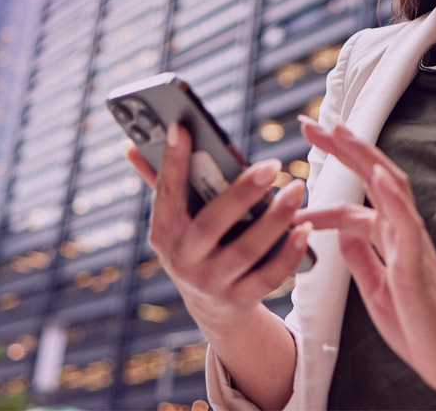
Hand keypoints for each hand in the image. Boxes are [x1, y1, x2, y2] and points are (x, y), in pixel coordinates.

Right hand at [122, 124, 311, 328]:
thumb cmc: (195, 247)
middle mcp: (183, 259)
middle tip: (272, 165)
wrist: (212, 309)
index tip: (182, 127)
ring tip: (296, 190)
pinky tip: (304, 229)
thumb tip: (131, 145)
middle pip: (212, 224)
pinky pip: (268, 277)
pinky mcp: (239, 300)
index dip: (171, 161)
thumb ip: (161, 182)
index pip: (166, 192)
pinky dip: (288, 253)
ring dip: (274, 220)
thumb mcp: (174, 221)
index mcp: (163, 232)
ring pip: (245, 250)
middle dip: (242, 193)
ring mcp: (210, 283)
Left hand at [299, 115, 435, 408]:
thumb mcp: (375, 291)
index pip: (354, 205)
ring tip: (340, 132)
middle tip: (312, 122)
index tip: (295, 172)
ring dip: (365, 158)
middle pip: (374, 179)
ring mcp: (413, 248)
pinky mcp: (419, 268)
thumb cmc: (419, 329)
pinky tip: (378, 178)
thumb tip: (343, 236)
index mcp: (390, 243)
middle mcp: (403, 236)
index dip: (326, 187)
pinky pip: (408, 228)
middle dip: (344, 148)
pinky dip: (393, 200)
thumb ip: (362, 260)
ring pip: (391, 190)